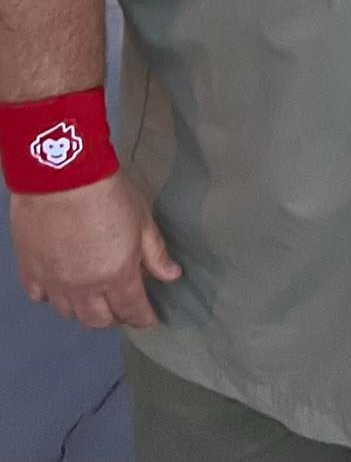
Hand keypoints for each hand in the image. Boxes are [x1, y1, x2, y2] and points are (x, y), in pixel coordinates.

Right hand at [10, 172, 180, 328]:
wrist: (62, 178)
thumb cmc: (109, 194)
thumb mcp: (142, 221)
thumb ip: (155, 253)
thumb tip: (171, 276)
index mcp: (116, 275)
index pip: (131, 309)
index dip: (142, 318)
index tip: (149, 321)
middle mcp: (83, 287)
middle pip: (98, 319)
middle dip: (115, 318)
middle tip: (123, 309)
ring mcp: (53, 282)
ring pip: (68, 313)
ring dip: (84, 310)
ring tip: (95, 300)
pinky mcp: (29, 271)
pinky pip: (40, 298)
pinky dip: (52, 298)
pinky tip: (61, 287)